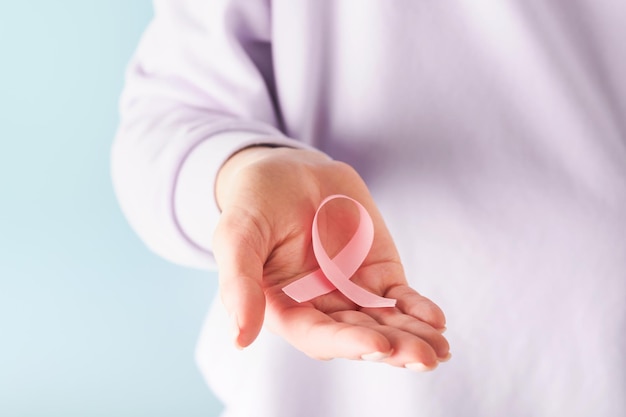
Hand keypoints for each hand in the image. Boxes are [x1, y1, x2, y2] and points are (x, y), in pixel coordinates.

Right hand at [213, 145, 449, 369]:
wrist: (291, 171)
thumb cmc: (256, 202)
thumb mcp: (239, 233)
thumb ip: (239, 281)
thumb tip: (239, 339)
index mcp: (285, 308)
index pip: (317, 335)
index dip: (346, 343)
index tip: (378, 345)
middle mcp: (321, 307)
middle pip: (359, 336)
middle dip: (392, 348)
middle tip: (425, 357)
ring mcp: (353, 292)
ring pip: (385, 322)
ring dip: (413, 337)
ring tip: (440, 348)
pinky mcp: (378, 274)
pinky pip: (401, 297)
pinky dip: (418, 309)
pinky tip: (436, 320)